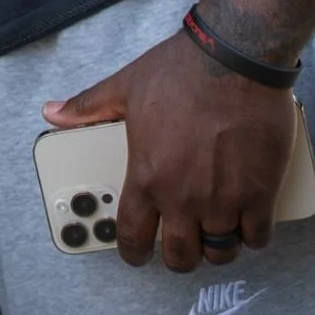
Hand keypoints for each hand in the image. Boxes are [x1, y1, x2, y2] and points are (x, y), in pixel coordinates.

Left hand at [42, 28, 297, 271]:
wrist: (234, 57)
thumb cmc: (180, 70)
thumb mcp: (125, 86)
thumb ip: (89, 107)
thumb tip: (53, 113)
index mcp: (148, 177)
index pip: (133, 238)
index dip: (133, 253)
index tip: (137, 253)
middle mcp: (184, 197)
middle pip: (182, 257)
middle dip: (181, 256)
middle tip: (183, 242)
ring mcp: (225, 200)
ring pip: (221, 251)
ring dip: (217, 246)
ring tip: (215, 230)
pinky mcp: (261, 194)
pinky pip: (257, 237)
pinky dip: (252, 234)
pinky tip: (246, 220)